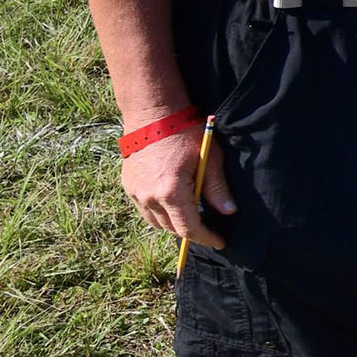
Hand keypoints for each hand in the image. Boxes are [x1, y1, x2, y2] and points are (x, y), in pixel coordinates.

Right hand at [121, 124, 232, 249]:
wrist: (153, 113)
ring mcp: (135, 192)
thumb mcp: (209, 158)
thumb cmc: (185, 132)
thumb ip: (217, 188)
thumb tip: (228, 212)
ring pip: (156, 222)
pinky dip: (160, 213)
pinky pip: (145, 209)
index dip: (206, 238)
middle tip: (210, 229)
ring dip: (174, 224)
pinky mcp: (128, 185)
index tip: (220, 242)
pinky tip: (173, 205)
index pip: (189, 229)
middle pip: (172, 229)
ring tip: (193, 217)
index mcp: (170, 192)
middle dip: (192, 232)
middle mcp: (149, 197)